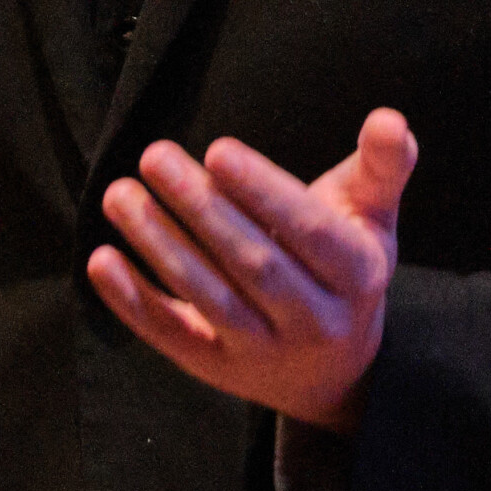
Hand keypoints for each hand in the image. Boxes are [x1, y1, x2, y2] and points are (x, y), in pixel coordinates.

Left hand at [86, 109, 417, 431]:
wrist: (337, 371)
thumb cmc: (347, 264)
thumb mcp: (373, 217)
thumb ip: (382, 166)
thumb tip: (390, 119)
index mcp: (358, 275)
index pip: (309, 232)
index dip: (264, 193)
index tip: (218, 150)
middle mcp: (316, 322)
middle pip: (253, 264)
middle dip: (201, 209)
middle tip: (154, 155)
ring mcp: (264, 354)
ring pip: (209, 298)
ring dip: (160, 245)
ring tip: (120, 194)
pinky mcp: (219, 371)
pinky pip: (172, 336)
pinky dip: (133, 303)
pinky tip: (100, 261)